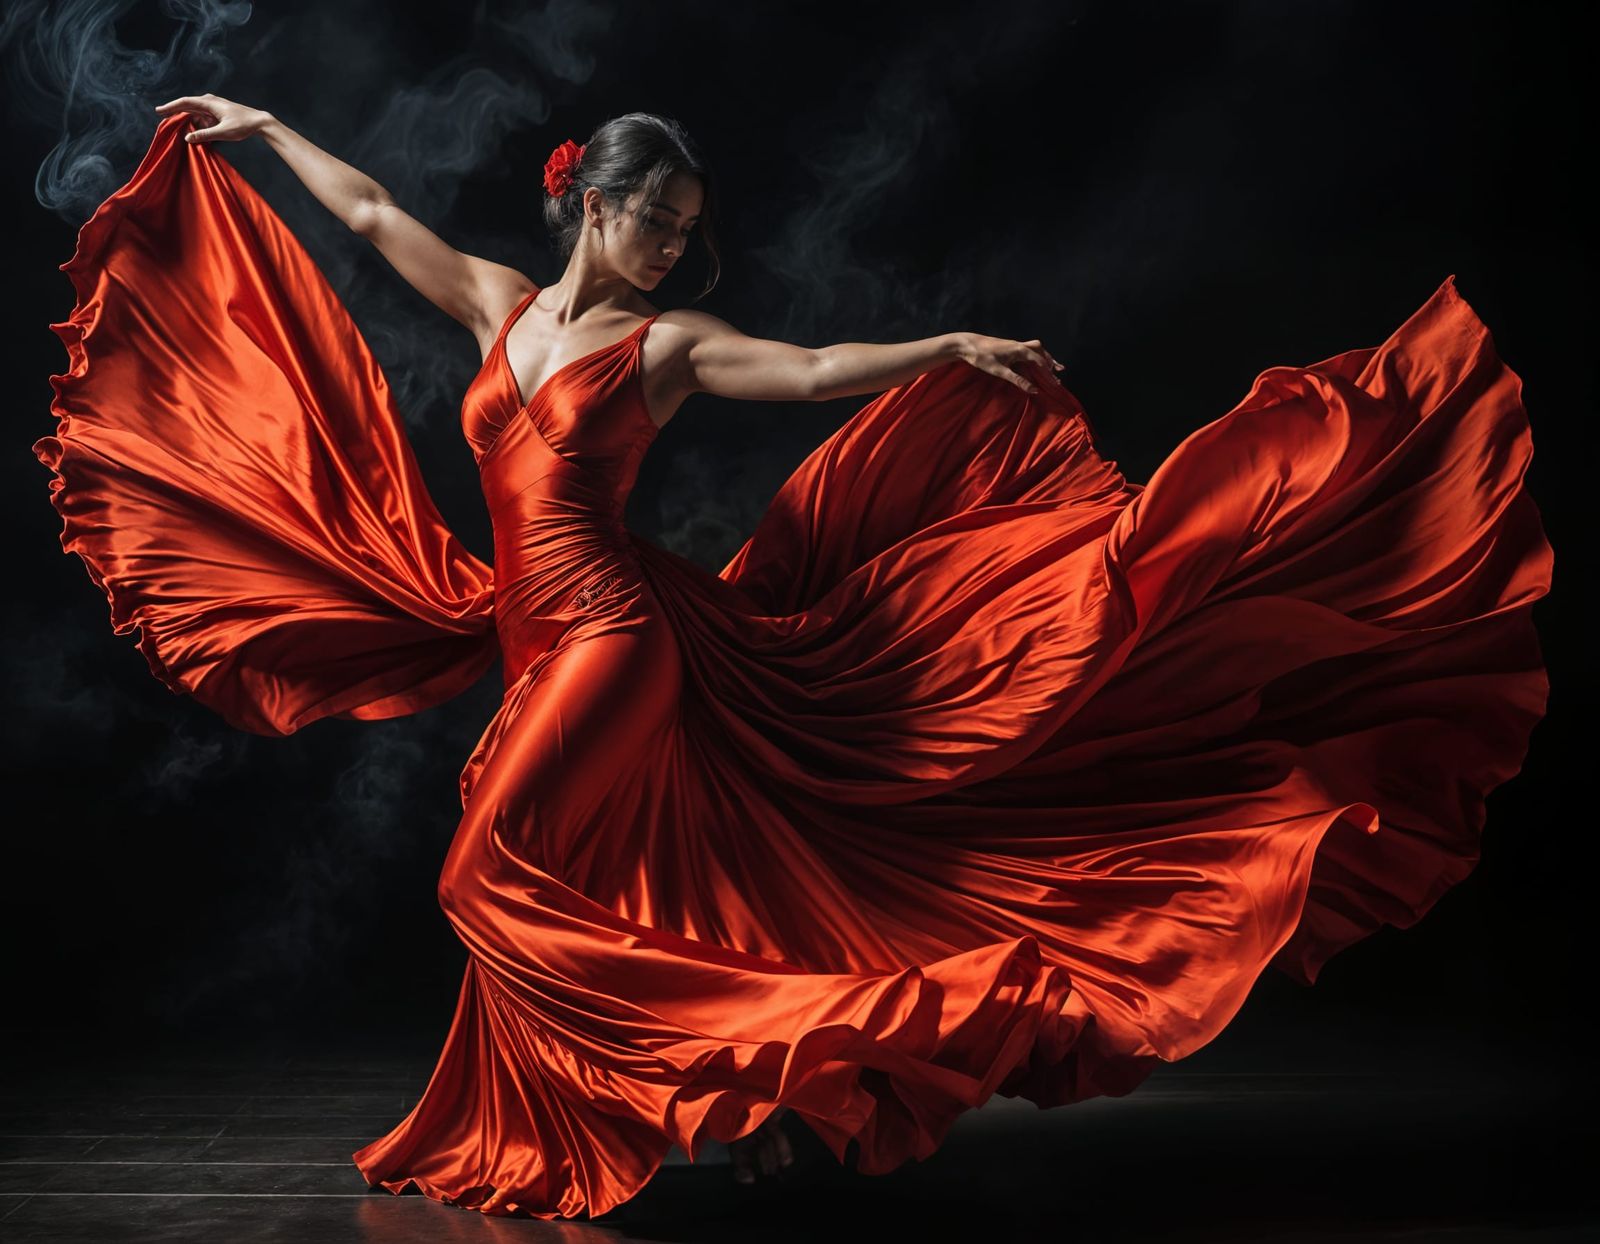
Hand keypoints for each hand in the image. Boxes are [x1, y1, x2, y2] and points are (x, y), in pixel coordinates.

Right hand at [153, 93, 272, 143]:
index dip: (171, 106)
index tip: (159, 110)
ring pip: (194, 111)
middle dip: (174, 110)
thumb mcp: (223, 132)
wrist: (259, 122)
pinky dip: (195, 122)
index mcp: (209, 103)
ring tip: (174, 125)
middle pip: (187, 105)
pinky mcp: (217, 113)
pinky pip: (202, 116)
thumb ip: (205, 135)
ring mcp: (213, 107)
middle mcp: (209, 102)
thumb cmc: (243, 125)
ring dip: (185, 118)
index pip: (185, 102)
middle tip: (161, 116)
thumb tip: (187, 138)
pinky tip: (192, 130)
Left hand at [956, 332, 1064, 394]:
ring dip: (1044, 358)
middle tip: (1060, 371)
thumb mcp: (1000, 371)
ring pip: (1035, 350)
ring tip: (1052, 366)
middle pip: (1040, 353)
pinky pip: (1027, 351)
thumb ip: (1017, 380)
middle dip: (1050, 363)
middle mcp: (1020, 345)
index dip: (1048, 374)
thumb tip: (1034, 390)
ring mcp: (1014, 345)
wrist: (968, 344)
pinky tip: (1033, 364)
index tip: (1055, 384)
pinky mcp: (1009, 348)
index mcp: (1020, 350)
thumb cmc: (982, 357)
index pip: (1039, 362)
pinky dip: (1034, 357)